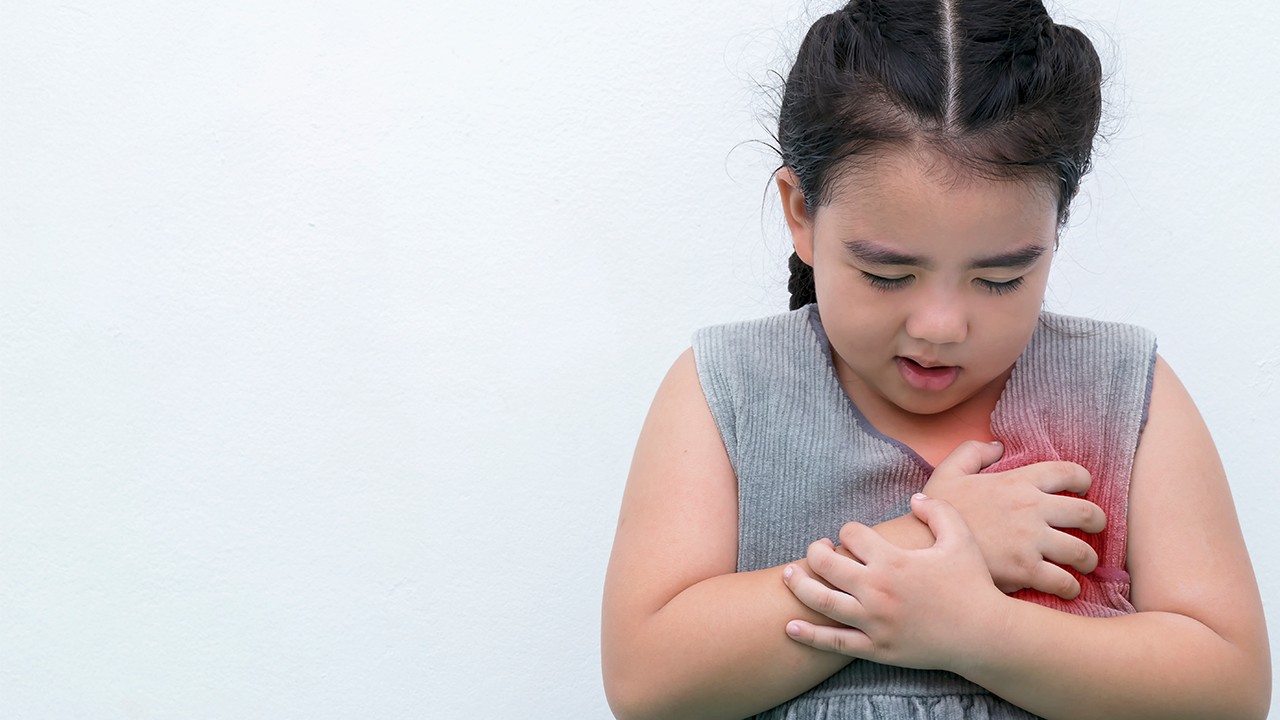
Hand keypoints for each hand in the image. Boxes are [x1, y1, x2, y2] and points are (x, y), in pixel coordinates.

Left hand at [782, 494, 1007, 670]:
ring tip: (788, 575)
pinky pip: (834, 642)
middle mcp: (877, 590)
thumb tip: (914, 498)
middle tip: (816, 549)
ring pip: (820, 601)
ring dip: (799, 585)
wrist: (984, 634)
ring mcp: (873, 621)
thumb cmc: (973, 584)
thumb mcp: (960, 538)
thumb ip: (938, 511)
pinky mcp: (875, 647)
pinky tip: (789, 627)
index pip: (851, 534)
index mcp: (893, 561)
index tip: (852, 536)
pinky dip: (808, 635)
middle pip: (826, 563)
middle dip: (816, 551)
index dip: (848, 531)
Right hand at [922, 441, 1104, 598]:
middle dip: (1098, 522)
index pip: (1069, 472)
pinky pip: (1065, 581)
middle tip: (1093, 529)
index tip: (1081, 489)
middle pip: (1089, 513)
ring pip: (1083, 552)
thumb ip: (972, 452)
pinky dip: (1071, 587)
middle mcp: (1031, 509)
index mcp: (1017, 482)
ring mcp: (1031, 541)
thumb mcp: (947, 472)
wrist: (920, 547)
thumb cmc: (933, 513)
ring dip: (1088, 559)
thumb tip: (997, 445)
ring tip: (1083, 563)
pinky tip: (1066, 588)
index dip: (1083, 480)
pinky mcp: (1025, 571)